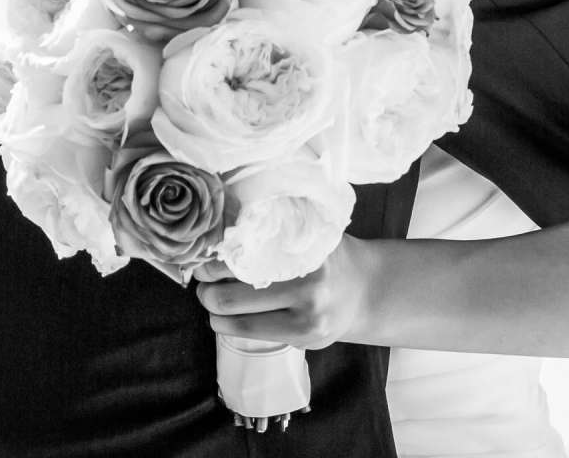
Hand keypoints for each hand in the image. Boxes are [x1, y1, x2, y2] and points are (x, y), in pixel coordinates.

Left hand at [194, 236, 375, 349]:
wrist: (366, 291)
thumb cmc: (327, 256)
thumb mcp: (309, 233)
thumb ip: (274, 230)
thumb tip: (220, 234)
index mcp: (307, 247)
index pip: (243, 254)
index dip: (213, 259)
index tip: (202, 257)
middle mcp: (309, 282)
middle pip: (229, 292)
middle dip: (205, 287)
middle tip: (202, 279)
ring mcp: (308, 315)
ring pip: (234, 316)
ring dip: (213, 309)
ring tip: (212, 297)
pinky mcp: (304, 338)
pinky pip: (250, 332)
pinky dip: (229, 325)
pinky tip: (230, 316)